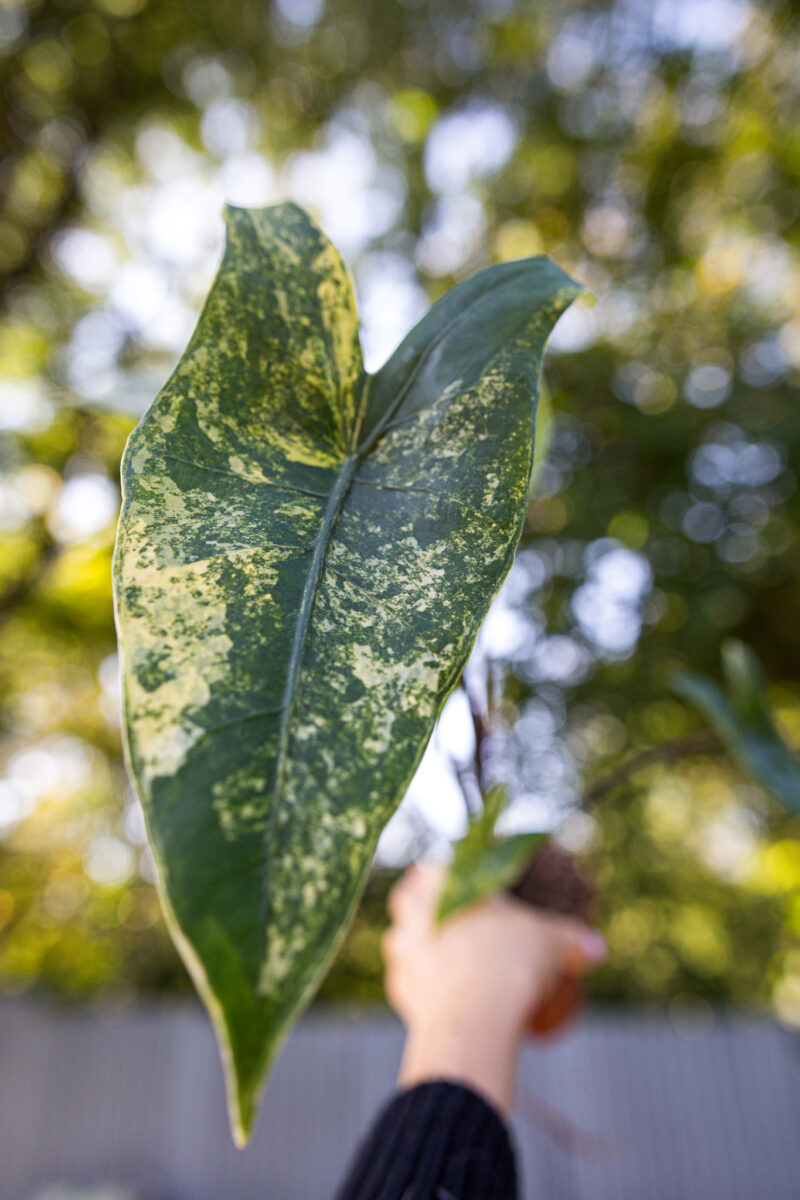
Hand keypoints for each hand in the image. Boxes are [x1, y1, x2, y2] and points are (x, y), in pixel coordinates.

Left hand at [382, 860, 605, 1115]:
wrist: (475, 1020)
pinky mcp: (398, 994)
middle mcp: (410, 913)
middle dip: (430, 910)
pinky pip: (410, 985)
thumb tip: (597, 948)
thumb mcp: (550, 942)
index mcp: (438, 883)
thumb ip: (571, 939)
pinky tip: (451, 999)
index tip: (471, 892)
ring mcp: (401, 954)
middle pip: (409, 901)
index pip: (434, 869)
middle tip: (463, 925)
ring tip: (458, 964)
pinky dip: (427, 989)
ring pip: (404, 944)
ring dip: (425, 950)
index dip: (450, 878)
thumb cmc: (510, 960)